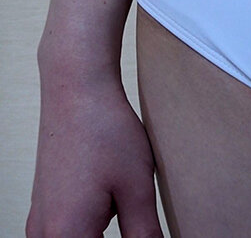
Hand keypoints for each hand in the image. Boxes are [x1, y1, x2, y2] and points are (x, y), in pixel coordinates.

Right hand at [26, 72, 162, 237]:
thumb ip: (145, 235)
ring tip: (129, 210)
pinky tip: (114, 203)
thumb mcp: (138, 190)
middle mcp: (44, 234)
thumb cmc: (105, 133)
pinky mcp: (44, 209)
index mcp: (68, 235)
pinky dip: (94, 228)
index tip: (145, 233)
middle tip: (141, 223)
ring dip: (106, 236)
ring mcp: (40, 221)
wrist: (76, 92)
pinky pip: (70, 232)